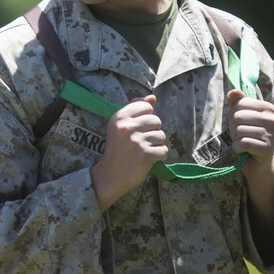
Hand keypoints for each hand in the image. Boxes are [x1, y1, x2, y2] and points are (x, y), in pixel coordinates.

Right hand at [91, 95, 166, 210]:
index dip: (146, 117)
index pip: (146, 106)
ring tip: (143, 150)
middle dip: (153, 131)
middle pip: (156, 120)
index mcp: (119, 117)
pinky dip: (158, 156)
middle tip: (142, 141)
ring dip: (156, 144)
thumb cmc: (117, 149)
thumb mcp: (120, 126)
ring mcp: (136, 141)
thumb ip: (136, 109)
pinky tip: (148, 159)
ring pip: (161, 135)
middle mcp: (127, 127)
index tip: (138, 128)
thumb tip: (153, 97)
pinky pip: (163, 150)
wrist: (110, 176)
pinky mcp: (145, 154)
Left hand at [227, 89, 273, 177]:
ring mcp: (272, 134)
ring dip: (236, 139)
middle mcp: (273, 120)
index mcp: (269, 108)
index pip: (239, 104)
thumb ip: (236, 102)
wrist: (257, 162)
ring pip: (239, 130)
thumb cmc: (248, 135)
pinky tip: (245, 150)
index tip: (242, 123)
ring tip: (245, 142)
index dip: (233, 115)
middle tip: (242, 135)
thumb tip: (233, 92)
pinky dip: (238, 147)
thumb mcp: (240, 116)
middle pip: (238, 117)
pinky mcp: (267, 148)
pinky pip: (242, 143)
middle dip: (234, 128)